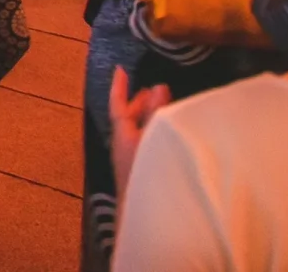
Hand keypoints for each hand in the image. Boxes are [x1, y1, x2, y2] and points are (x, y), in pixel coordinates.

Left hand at [108, 67, 171, 201]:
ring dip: (150, 118)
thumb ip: (155, 115)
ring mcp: (131, 161)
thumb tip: (157, 87)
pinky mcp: (140, 173)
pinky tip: (169, 137)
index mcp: (123, 137)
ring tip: (167, 109)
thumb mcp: (152, 140)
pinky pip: (146, 145)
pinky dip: (155, 134)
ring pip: (138, 132)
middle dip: (140, 103)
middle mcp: (124, 147)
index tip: (120, 70)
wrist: (145, 218)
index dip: (119, 88)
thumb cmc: (147, 176)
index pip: (118, 106)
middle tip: (155, 91)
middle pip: (128, 119)